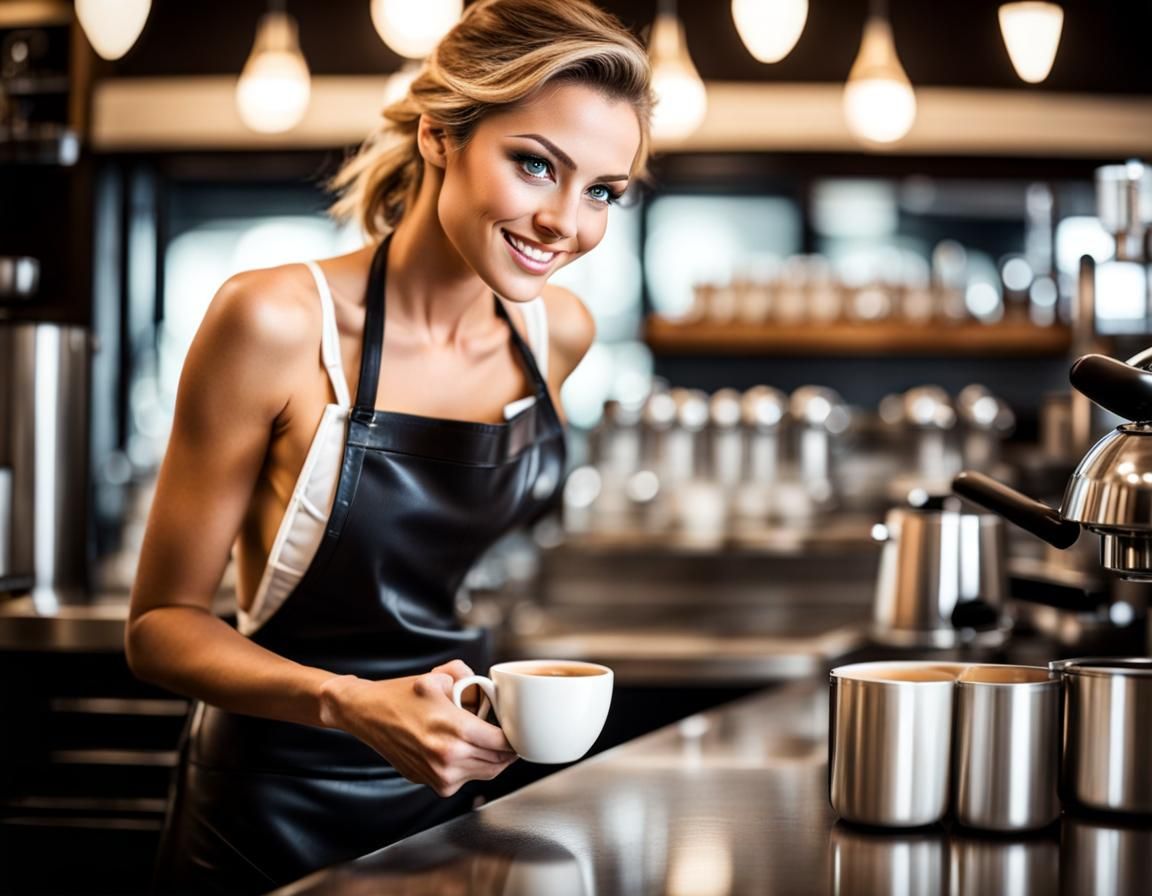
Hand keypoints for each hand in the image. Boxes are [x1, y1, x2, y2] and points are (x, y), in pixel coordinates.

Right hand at [319, 660, 515, 796]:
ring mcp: (441, 775)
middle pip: (498, 761)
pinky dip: (472, 765)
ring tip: (485, 738)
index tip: (519, 730)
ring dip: (491, 758)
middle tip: (507, 734)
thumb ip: (468, 675)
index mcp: (456, 731)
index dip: (516, 738)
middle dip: (507, 749)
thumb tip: (487, 685)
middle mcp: (450, 758)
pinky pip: (466, 778)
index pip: (503, 744)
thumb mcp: (438, 676)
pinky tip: (463, 748)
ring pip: (485, 772)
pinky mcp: (434, 784)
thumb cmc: (400, 696)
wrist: (367, 714)